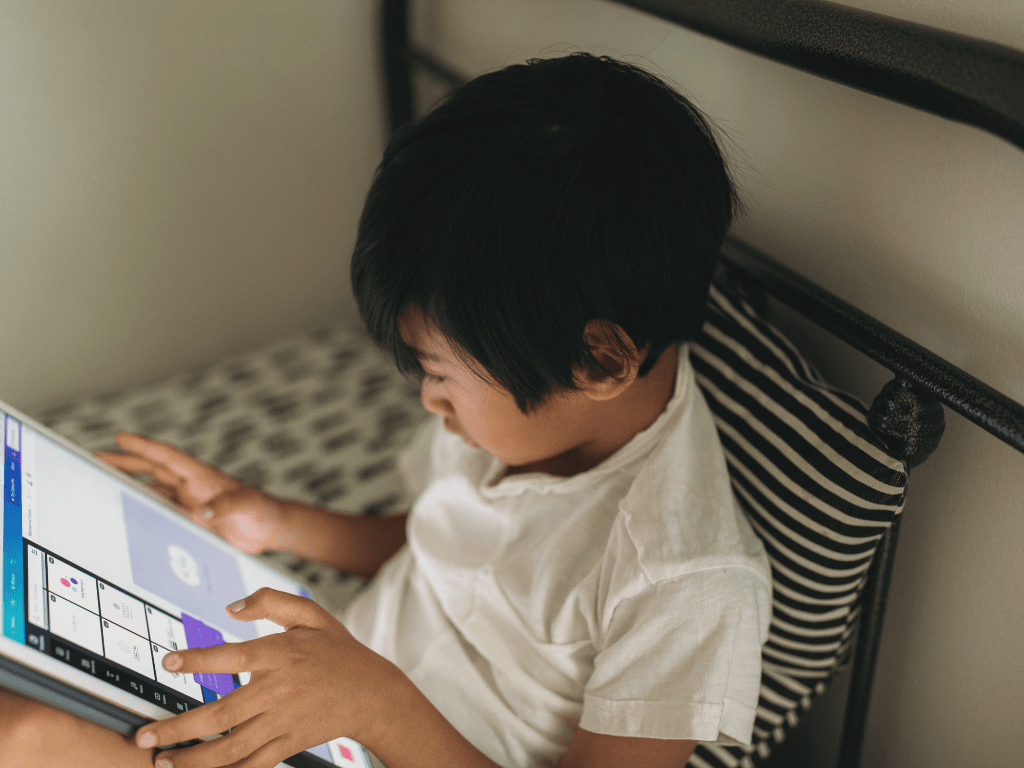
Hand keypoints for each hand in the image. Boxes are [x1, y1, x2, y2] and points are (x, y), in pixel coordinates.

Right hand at [98, 432, 285, 553]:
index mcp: (202, 476)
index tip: (121, 436)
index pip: (167, 458)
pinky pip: (160, 511)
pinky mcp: (190, 519)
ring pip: (153, 490)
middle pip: (152, 470)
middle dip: (125, 462)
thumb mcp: (245, 505)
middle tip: (98, 457)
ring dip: (130, 485)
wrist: (270, 529)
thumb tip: (199, 513)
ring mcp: (189, 502)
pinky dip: (143, 509)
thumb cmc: (262, 511)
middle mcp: (192, 486)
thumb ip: (223, 507)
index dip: (144, 447)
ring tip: (105, 480)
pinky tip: (127, 511)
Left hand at [133, 589, 399, 767]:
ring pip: (230, 749)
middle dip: (177, 728)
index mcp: (281, 654)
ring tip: (162, 762)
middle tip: (143, 736)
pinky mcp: (288, 744)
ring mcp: (283, 722)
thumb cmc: (338, 650)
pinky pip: (252, 764)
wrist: (373, 693)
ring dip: (192, 760)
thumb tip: (230, 607)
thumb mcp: (312, 614)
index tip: (168, 662)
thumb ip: (271, 602)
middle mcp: (278, 691)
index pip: (232, 655)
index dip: (198, 659)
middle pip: (221, 715)